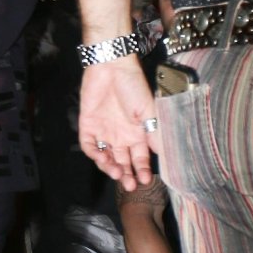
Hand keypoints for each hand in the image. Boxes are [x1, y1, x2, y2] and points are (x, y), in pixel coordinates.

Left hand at [78, 59, 156, 190]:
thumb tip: (164, 154)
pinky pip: (89, 146)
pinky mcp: (88, 126)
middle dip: (127, 174)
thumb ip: (154, 133)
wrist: (111, 67)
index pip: (139, 158)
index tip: (146, 180)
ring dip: (111, 168)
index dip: (142, 170)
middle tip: (130, 185)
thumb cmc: (133, 86)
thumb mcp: (148, 111)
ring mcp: (103, 131)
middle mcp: (120, 136)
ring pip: (106, 157)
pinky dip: (95, 154)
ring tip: (117, 173)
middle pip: (123, 161)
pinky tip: (102, 158)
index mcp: (137, 133)